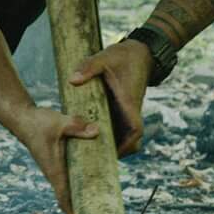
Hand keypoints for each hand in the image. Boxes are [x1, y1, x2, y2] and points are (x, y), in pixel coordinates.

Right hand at [12, 102, 98, 213]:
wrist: (23, 119)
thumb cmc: (38, 123)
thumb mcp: (60, 123)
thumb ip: (78, 127)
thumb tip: (96, 132)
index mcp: (54, 169)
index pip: (63, 196)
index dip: (71, 211)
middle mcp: (54, 172)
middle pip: (68, 197)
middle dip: (80, 208)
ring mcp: (55, 168)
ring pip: (69, 187)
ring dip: (80, 196)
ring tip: (97, 204)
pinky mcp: (57, 161)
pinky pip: (69, 177)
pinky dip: (79, 183)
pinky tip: (91, 181)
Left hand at [69, 39, 152, 156]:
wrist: (140, 52)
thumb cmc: (123, 56)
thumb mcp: (104, 58)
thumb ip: (89, 67)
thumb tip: (73, 80)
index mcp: (129, 103)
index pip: (135, 131)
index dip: (126, 145)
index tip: (113, 155)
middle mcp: (131, 111)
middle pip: (130, 140)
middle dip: (117, 151)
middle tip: (96, 161)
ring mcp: (128, 111)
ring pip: (124, 135)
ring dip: (111, 144)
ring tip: (90, 154)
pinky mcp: (123, 108)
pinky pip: (118, 127)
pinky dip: (109, 134)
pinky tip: (89, 137)